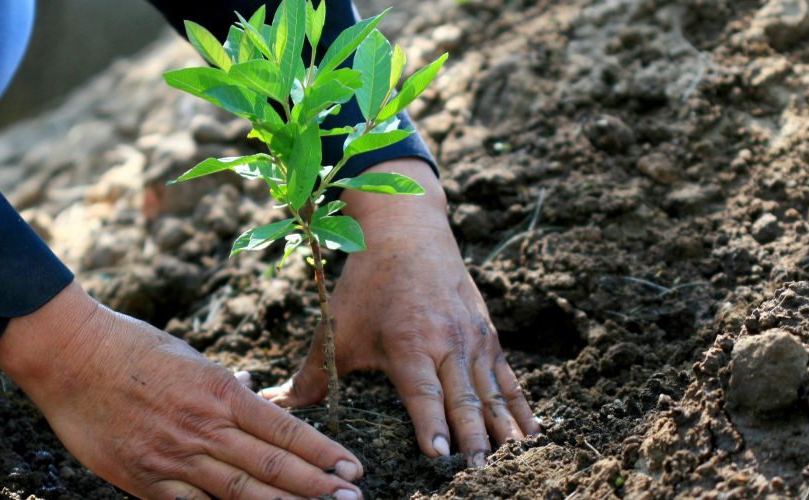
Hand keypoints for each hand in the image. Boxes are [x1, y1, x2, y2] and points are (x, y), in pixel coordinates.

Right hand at [0, 283, 364, 498]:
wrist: (70, 355)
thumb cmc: (131, 348)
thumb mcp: (190, 357)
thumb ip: (224, 386)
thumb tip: (255, 394)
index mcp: (220, 391)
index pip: (284, 429)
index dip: (322, 452)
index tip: (353, 468)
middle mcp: (204, 427)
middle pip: (272, 466)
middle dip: (318, 487)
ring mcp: (174, 458)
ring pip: (241, 492)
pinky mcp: (145, 480)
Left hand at [261, 159, 539, 466]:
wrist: (408, 232)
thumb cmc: (368, 285)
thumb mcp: (338, 326)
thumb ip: (313, 373)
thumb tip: (277, 405)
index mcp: (408, 343)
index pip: (423, 393)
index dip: (432, 424)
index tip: (441, 455)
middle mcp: (446, 342)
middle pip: (464, 397)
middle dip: (473, 436)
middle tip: (480, 470)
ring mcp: (472, 338)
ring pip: (491, 391)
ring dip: (503, 427)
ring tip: (514, 460)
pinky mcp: (487, 335)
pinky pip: (507, 377)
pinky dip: (520, 406)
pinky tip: (531, 433)